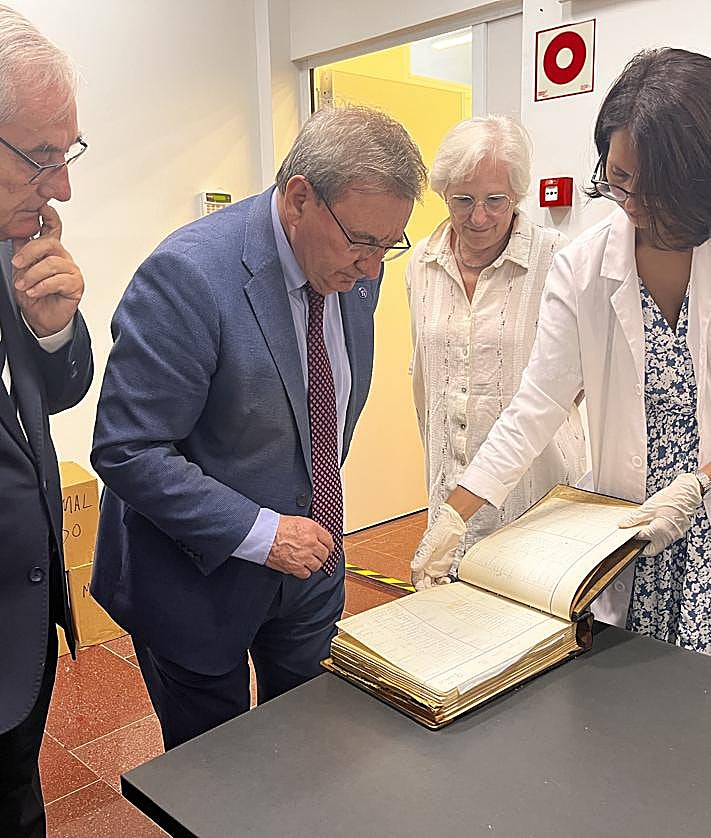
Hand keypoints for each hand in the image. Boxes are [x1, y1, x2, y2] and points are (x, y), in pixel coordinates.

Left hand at [11, 204, 83, 336]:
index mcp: (50, 250)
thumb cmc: (34, 294)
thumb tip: (15, 232)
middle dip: (30, 252)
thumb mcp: (21, 269)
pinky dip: (42, 287)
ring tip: (23, 286)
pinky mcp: (75, 285)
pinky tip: (34, 292)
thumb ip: (21, 250)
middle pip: (50, 244)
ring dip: (32, 276)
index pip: (53, 227)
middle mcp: (62, 257)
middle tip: (16, 263)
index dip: (49, 216)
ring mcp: (71, 270)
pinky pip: (58, 281)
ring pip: (52, 264)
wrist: (41, 318)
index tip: (43, 207)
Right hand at [266, 515, 333, 578]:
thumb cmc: (276, 526)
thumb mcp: (298, 520)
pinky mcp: (295, 566)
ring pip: (317, 565)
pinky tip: (301, 567)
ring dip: (314, 564)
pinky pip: (306, 574)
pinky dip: (304, 571)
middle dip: (322, 555)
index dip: (329, 545)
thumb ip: (311, 529)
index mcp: (312, 529)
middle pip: (325, 554)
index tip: (328, 548)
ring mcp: (304, 556)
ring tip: (308, 561)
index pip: (329, 540)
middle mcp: (310, 543)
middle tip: (318, 555)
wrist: (263, 534)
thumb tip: (318, 536)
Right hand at [411, 503, 465, 590]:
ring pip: (434, 583)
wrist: (452, 522)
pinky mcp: (446, 566)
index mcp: (420, 560)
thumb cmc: (439, 529)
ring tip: (444, 589)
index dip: (419, 587)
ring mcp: (436, 566)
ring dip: (437, 589)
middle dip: (429, 591)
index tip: (424, 593)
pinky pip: (443, 579)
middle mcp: (427, 565)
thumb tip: (414, 567)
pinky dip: (445, 584)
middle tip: (436, 595)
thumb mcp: (430, 542)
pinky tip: (449, 582)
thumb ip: (422, 555)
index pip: (416, 579)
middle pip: (425, 584)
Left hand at [619, 473, 701, 555]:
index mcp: (659, 531)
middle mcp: (667, 537)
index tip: (628, 531)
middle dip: (641, 546)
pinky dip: (658, 535)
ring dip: (650, 540)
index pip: (641, 540)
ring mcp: (674, 536)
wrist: (687, 494)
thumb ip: (634, 518)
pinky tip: (654, 525)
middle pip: (651, 550)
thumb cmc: (671, 499)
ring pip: (659, 545)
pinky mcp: (678, 532)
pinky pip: (665, 539)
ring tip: (645, 528)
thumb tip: (623, 524)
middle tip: (635, 537)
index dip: (633, 536)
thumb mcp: (648, 508)